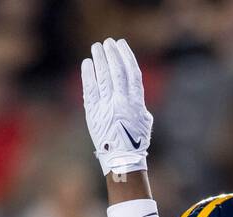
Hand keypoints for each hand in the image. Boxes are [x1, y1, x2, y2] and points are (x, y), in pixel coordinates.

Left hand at [81, 38, 152, 176]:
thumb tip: (132, 88)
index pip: (132, 73)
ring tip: (97, 47)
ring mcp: (107, 107)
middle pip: (117, 71)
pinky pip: (90, 88)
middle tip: (108, 42)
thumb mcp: (145, 120)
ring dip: (100, 59)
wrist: (121, 159)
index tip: (122, 45)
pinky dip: (89, 74)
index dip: (126, 56)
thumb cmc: (135, 141)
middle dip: (112, 54)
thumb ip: (139, 102)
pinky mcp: (94, 112)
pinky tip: (87, 63)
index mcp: (136, 103)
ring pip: (103, 77)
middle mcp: (122, 103)